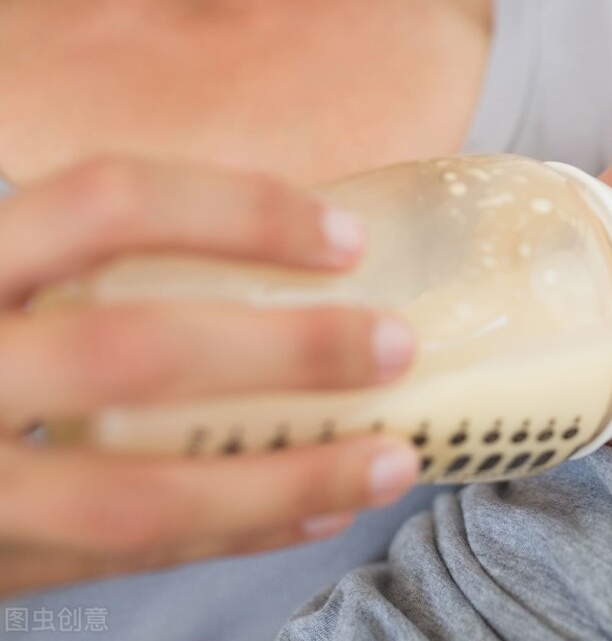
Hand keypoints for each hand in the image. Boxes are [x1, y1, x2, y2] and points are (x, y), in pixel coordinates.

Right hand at [0, 157, 420, 596]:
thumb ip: (64, 254)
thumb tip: (263, 246)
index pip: (106, 202)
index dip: (238, 211)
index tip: (345, 236)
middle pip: (136, 351)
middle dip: (289, 351)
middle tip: (397, 343)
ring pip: (141, 495)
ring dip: (288, 477)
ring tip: (395, 459)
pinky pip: (130, 558)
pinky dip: (236, 533)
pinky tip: (319, 509)